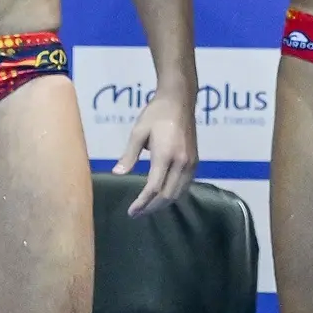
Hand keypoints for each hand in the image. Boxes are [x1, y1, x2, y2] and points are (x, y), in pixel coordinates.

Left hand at [113, 88, 197, 216]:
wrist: (179, 99)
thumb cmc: (156, 113)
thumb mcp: (138, 132)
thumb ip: (129, 155)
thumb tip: (117, 174)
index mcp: (165, 155)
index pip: (154, 188)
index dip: (142, 203)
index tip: (131, 212)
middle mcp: (181, 162)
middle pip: (167, 195)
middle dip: (152, 208)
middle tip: (137, 213)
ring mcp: (191, 163)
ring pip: (178, 193)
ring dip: (163, 203)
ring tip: (147, 207)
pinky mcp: (195, 161)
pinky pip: (185, 185)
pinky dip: (173, 195)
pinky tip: (162, 195)